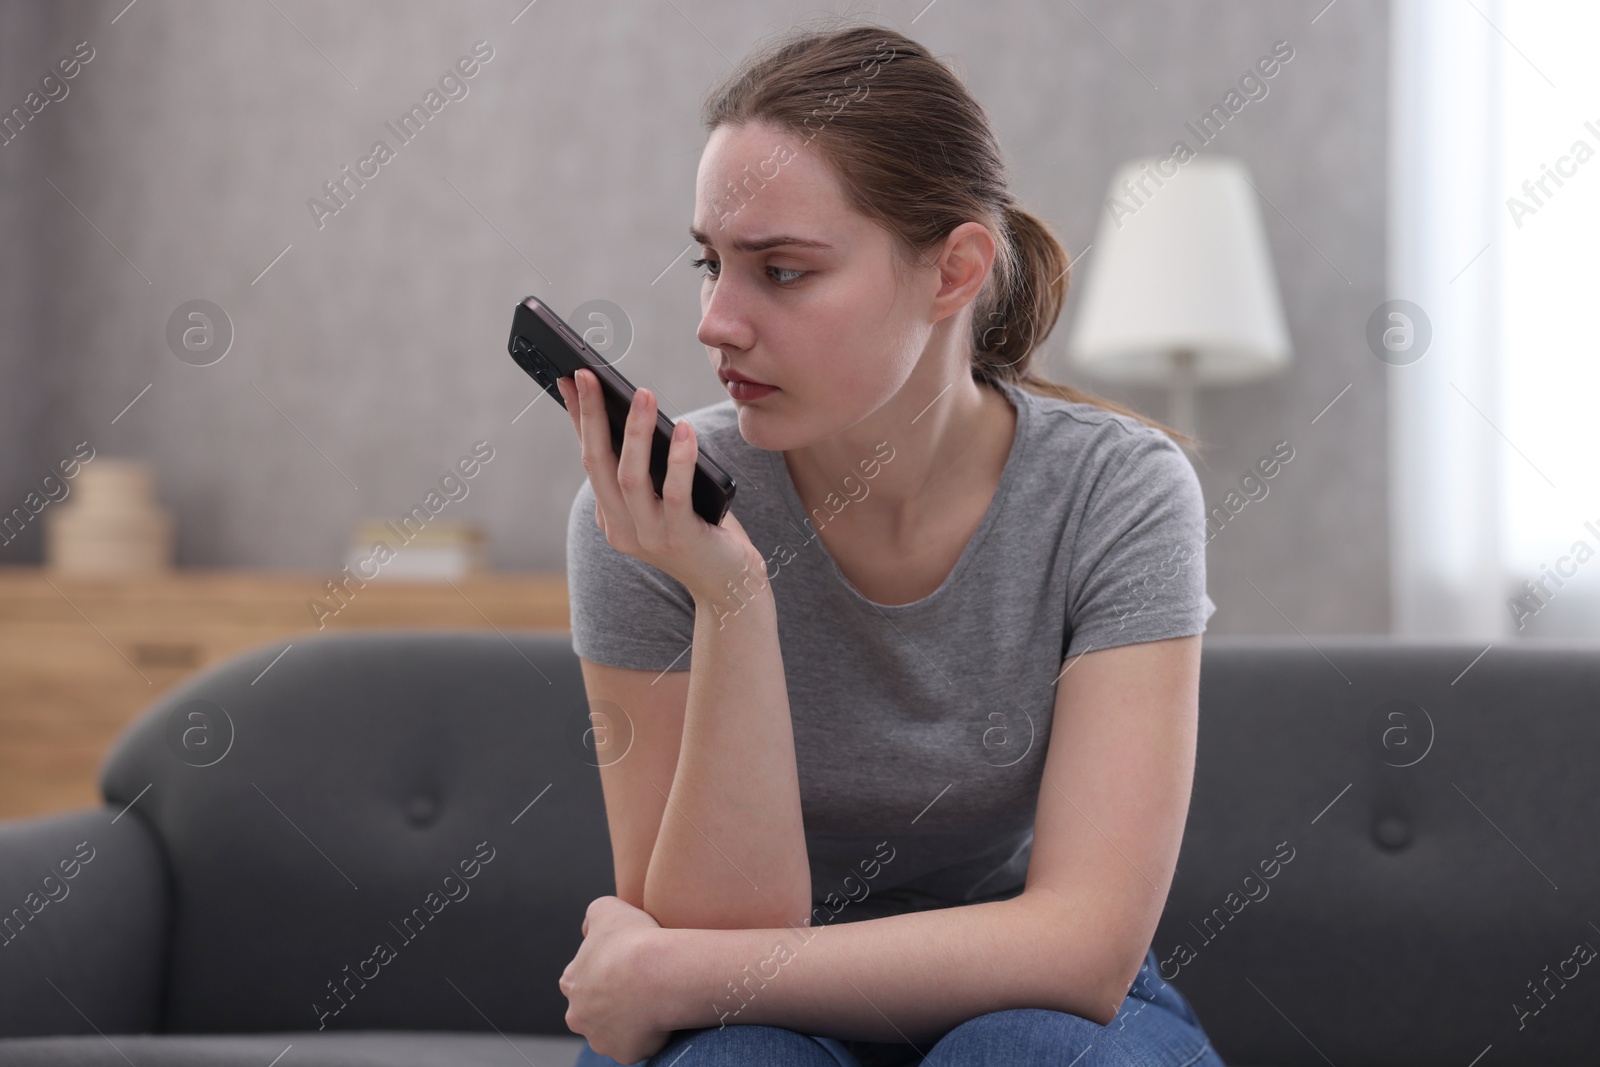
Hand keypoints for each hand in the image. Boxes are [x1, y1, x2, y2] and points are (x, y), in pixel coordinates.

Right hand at [556, 369, 765, 604]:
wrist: (730, 587)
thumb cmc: (703, 530)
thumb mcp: (667, 495)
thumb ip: (652, 467)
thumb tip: (640, 410)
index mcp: (612, 515)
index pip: (590, 458)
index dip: (579, 418)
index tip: (570, 379)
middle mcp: (621, 527)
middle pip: (598, 463)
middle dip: (592, 415)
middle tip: (589, 374)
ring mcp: (648, 537)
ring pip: (630, 476)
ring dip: (635, 432)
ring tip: (643, 394)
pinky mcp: (681, 541)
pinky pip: (675, 494)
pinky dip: (678, 460)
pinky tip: (684, 430)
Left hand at [559, 894, 673, 1064]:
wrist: (657, 974)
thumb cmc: (632, 940)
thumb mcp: (606, 908)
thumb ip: (593, 917)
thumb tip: (589, 929)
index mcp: (571, 982)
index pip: (584, 978)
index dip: (606, 969)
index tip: (628, 962)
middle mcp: (578, 1015)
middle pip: (595, 1010)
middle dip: (614, 1000)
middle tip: (642, 984)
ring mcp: (600, 1038)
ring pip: (615, 1030)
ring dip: (629, 1020)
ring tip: (654, 1000)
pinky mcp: (624, 1054)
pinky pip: (637, 1046)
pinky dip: (648, 1035)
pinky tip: (661, 1016)